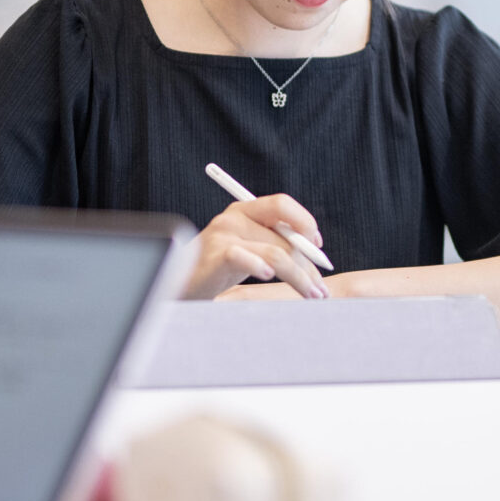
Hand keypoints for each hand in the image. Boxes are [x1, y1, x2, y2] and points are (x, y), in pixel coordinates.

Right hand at [185, 193, 327, 299]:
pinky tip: (269, 277)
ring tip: (312, 295)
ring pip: (276, 253)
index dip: (305, 222)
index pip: (282, 204)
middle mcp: (234, 217)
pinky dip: (260, 267)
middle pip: (285, 237)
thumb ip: (274, 244)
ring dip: (300, 277)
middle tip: (321, 289)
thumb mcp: (247, 249)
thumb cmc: (217, 269)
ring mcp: (223, 235)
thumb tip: (315, 253)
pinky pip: (246, 258)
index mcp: (244, 210)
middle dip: (309, 264)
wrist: (178, 284)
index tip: (318, 247)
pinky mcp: (215, 256)